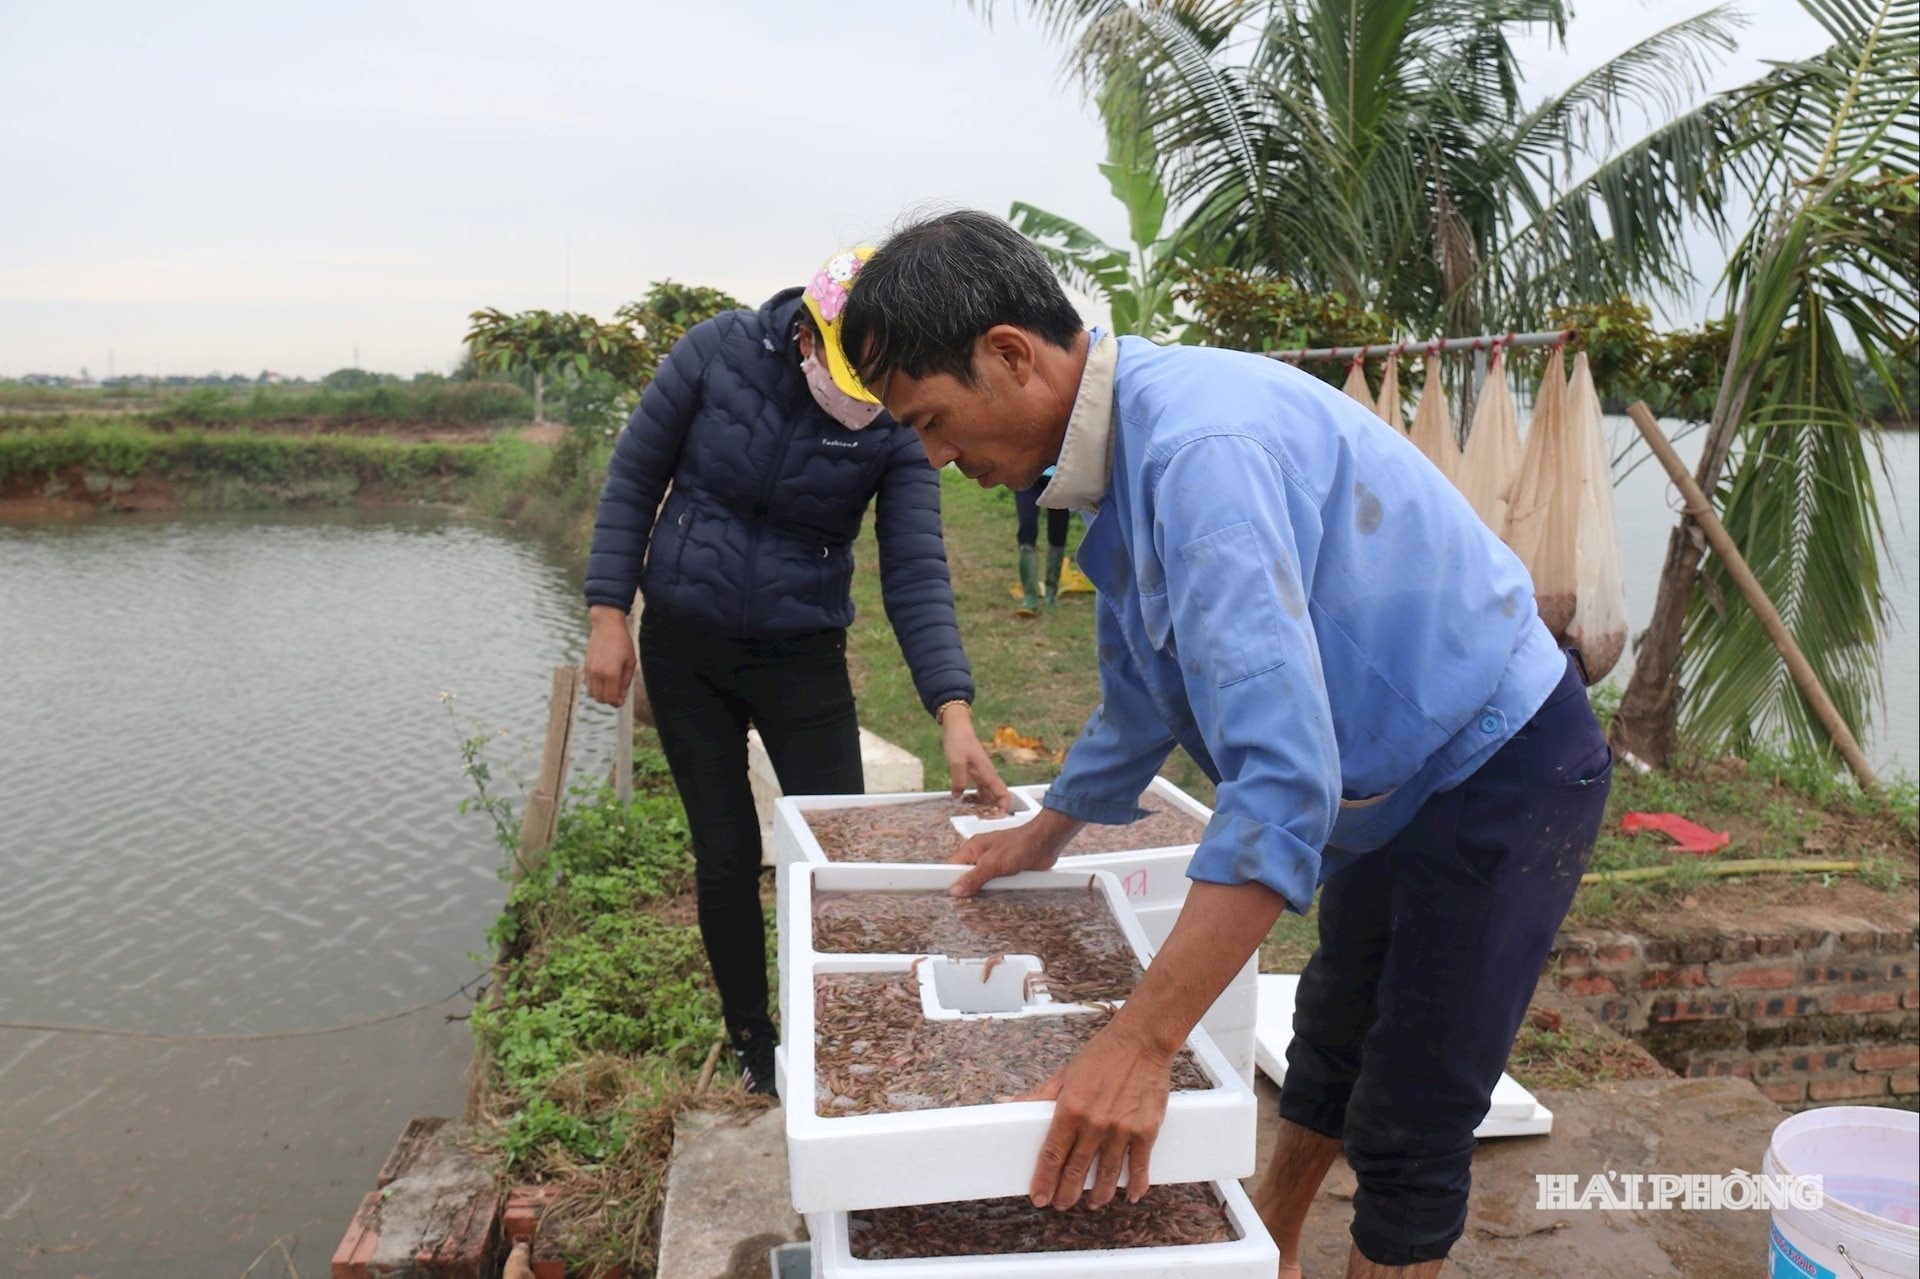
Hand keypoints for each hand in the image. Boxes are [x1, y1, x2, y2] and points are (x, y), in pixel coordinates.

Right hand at [585, 606, 636, 705]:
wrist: (607, 626)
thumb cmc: (622, 642)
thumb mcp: (630, 662)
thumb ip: (625, 681)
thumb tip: (621, 695)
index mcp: (611, 673)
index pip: (611, 698)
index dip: (617, 703)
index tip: (622, 701)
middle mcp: (598, 673)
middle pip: (600, 698)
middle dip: (610, 700)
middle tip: (618, 696)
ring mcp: (590, 670)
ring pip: (592, 693)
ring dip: (601, 695)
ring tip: (611, 688)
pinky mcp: (585, 666)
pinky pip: (588, 684)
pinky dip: (595, 687)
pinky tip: (604, 681)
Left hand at [938, 704, 1012, 812]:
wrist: (957, 727)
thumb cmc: (959, 741)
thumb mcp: (956, 762)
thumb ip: (958, 780)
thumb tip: (958, 797)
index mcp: (987, 773)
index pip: (1003, 793)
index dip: (1004, 807)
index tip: (998, 819)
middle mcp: (987, 775)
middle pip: (996, 797)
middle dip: (992, 810)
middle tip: (981, 822)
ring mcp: (982, 773)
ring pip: (987, 794)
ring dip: (983, 805)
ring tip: (973, 815)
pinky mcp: (975, 771)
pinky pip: (979, 788)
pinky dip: (975, 797)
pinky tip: (965, 802)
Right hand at [947, 807, 1079, 896]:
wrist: (1046, 842)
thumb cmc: (1021, 843)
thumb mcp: (992, 864)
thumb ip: (973, 878)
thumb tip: (955, 890)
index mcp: (972, 849)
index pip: (952, 868)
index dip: (950, 881)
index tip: (950, 896)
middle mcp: (981, 857)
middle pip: (967, 879)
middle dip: (971, 890)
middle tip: (974, 898)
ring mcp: (994, 866)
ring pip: (983, 886)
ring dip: (989, 892)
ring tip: (994, 893)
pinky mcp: (1006, 874)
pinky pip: (998, 887)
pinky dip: (1001, 892)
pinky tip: (1005, 893)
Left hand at [1017, 1018, 1171, 1208]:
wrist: (1141, 1041)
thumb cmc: (1101, 1055)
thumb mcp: (1064, 1074)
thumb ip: (1037, 1096)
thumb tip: (1004, 1103)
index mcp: (1070, 1108)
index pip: (1052, 1154)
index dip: (1044, 1180)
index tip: (1039, 1197)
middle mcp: (1094, 1122)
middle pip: (1076, 1170)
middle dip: (1066, 1193)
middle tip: (1062, 1204)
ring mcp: (1122, 1129)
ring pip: (1106, 1174)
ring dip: (1098, 1194)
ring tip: (1092, 1203)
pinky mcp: (1146, 1130)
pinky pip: (1139, 1165)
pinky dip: (1134, 1184)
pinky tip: (1128, 1195)